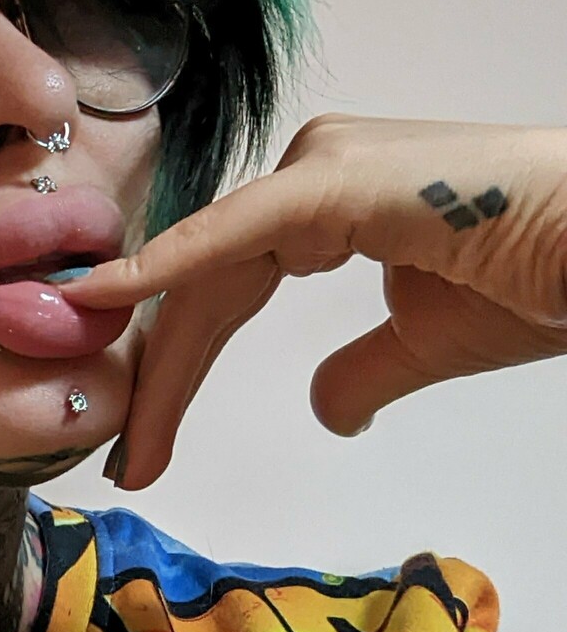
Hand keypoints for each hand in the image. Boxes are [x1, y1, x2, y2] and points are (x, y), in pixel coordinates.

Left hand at [66, 115, 566, 489]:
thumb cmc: (540, 279)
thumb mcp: (424, 341)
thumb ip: (360, 370)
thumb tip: (327, 411)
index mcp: (324, 200)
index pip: (222, 289)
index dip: (180, 368)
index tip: (146, 447)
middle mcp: (310, 169)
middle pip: (205, 284)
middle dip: (165, 379)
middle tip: (132, 465)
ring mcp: (319, 167)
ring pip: (211, 272)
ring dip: (169, 360)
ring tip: (138, 443)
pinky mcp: (333, 181)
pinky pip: (233, 232)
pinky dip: (168, 263)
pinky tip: (108, 295)